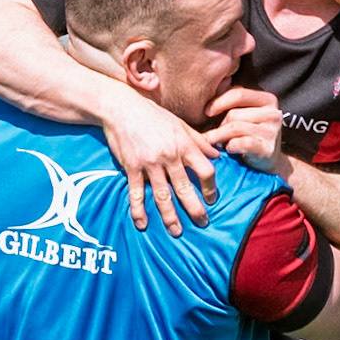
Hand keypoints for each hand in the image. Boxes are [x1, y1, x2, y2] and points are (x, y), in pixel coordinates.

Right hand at [100, 86, 218, 236]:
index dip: (211, 187)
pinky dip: (139, 210)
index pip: (205, 170)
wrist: (122, 107)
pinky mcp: (132, 167)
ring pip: (162, 195)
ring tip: (176, 231)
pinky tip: (142, 224)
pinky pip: (137, 193)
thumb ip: (198, 141)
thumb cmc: (153, 115)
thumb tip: (217, 155)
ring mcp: (149, 163)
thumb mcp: (180, 124)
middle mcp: (169, 156)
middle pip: (185, 188)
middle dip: (195, 209)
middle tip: (202, 223)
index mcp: (184, 144)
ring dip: (170, 217)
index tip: (212, 199)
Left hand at [204, 87, 284, 172]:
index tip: (207, 111)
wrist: (268, 161)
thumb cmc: (250, 134)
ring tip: (216, 142)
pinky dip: (230, 146)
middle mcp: (273, 113)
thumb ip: (233, 98)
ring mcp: (272, 132)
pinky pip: (241, 143)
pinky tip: (229, 149)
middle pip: (234, 114)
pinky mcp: (267, 149)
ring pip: (235, 128)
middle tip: (212, 135)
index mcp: (268, 100)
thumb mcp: (244, 113)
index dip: (219, 101)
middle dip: (219, 125)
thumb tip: (220, 82)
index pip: (239, 93)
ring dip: (220, 137)